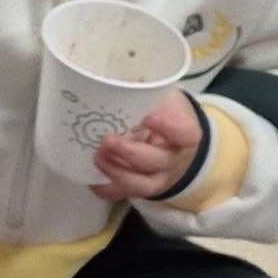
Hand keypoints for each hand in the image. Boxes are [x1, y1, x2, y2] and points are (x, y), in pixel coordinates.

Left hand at [89, 89, 203, 199]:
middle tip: (108, 139)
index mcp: (186, 136)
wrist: (176, 146)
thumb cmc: (168, 116)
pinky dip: (106, 189)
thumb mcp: (167, 100)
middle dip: (130, 153)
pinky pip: (123, 195)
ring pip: (142, 184)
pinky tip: (91, 179)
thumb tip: (121, 83)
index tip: (149, 116)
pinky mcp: (140, 188)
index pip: (185, 134)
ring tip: (97, 158)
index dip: (169, 128)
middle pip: (157, 162)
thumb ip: (152, 94)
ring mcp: (159, 178)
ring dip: (117, 172)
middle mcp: (174, 160)